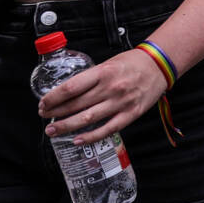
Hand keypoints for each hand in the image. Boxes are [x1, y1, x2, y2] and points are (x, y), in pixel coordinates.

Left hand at [38, 46, 172, 145]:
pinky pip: (108, 129)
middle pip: (76, 104)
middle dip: (55, 112)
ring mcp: (121, 102)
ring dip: (66, 126)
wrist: (160, 65)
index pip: (71, 87)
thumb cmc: (132, 63)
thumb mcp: (107, 64)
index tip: (43, 102)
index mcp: (103, 72)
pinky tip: (77, 140)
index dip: (53, 97)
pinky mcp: (131, 114)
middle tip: (43, 116)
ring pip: (88, 118)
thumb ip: (90, 78)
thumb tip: (67, 93)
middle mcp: (111, 88)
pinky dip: (91, 136)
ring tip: (52, 130)